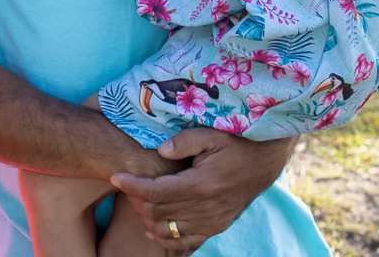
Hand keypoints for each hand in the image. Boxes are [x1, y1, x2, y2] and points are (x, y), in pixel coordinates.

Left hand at [110, 129, 295, 250]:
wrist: (262, 162)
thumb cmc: (234, 144)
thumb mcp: (211, 134)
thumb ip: (184, 141)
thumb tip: (160, 151)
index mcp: (201, 185)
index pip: (156, 191)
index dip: (132, 185)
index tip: (115, 177)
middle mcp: (206, 209)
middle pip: (158, 212)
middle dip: (136, 199)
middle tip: (126, 184)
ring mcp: (212, 222)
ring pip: (167, 230)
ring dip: (147, 218)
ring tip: (137, 201)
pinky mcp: (216, 228)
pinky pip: (185, 243)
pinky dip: (165, 238)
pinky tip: (151, 227)